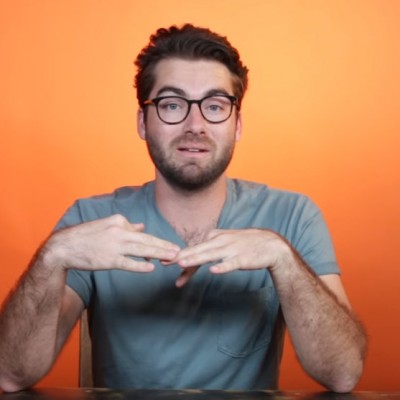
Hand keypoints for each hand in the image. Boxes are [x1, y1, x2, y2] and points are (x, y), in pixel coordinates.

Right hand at [44, 214, 180, 271]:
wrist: (64, 247)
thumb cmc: (86, 236)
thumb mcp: (107, 225)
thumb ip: (126, 226)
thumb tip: (141, 227)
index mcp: (119, 221)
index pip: (142, 232)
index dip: (157, 241)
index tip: (169, 245)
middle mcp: (119, 231)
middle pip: (147, 240)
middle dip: (164, 246)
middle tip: (178, 250)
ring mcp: (114, 246)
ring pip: (142, 250)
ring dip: (159, 254)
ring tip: (172, 257)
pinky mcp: (108, 260)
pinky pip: (128, 263)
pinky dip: (140, 265)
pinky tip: (151, 267)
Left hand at [173, 228, 289, 286]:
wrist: (270, 245)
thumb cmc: (245, 244)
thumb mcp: (225, 241)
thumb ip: (209, 246)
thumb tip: (194, 252)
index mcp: (215, 237)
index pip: (194, 248)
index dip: (179, 255)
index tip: (164, 261)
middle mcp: (220, 242)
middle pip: (197, 250)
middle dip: (180, 256)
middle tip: (165, 261)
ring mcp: (231, 249)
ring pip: (210, 255)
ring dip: (196, 259)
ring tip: (182, 263)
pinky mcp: (242, 258)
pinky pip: (230, 263)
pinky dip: (222, 266)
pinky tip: (213, 270)